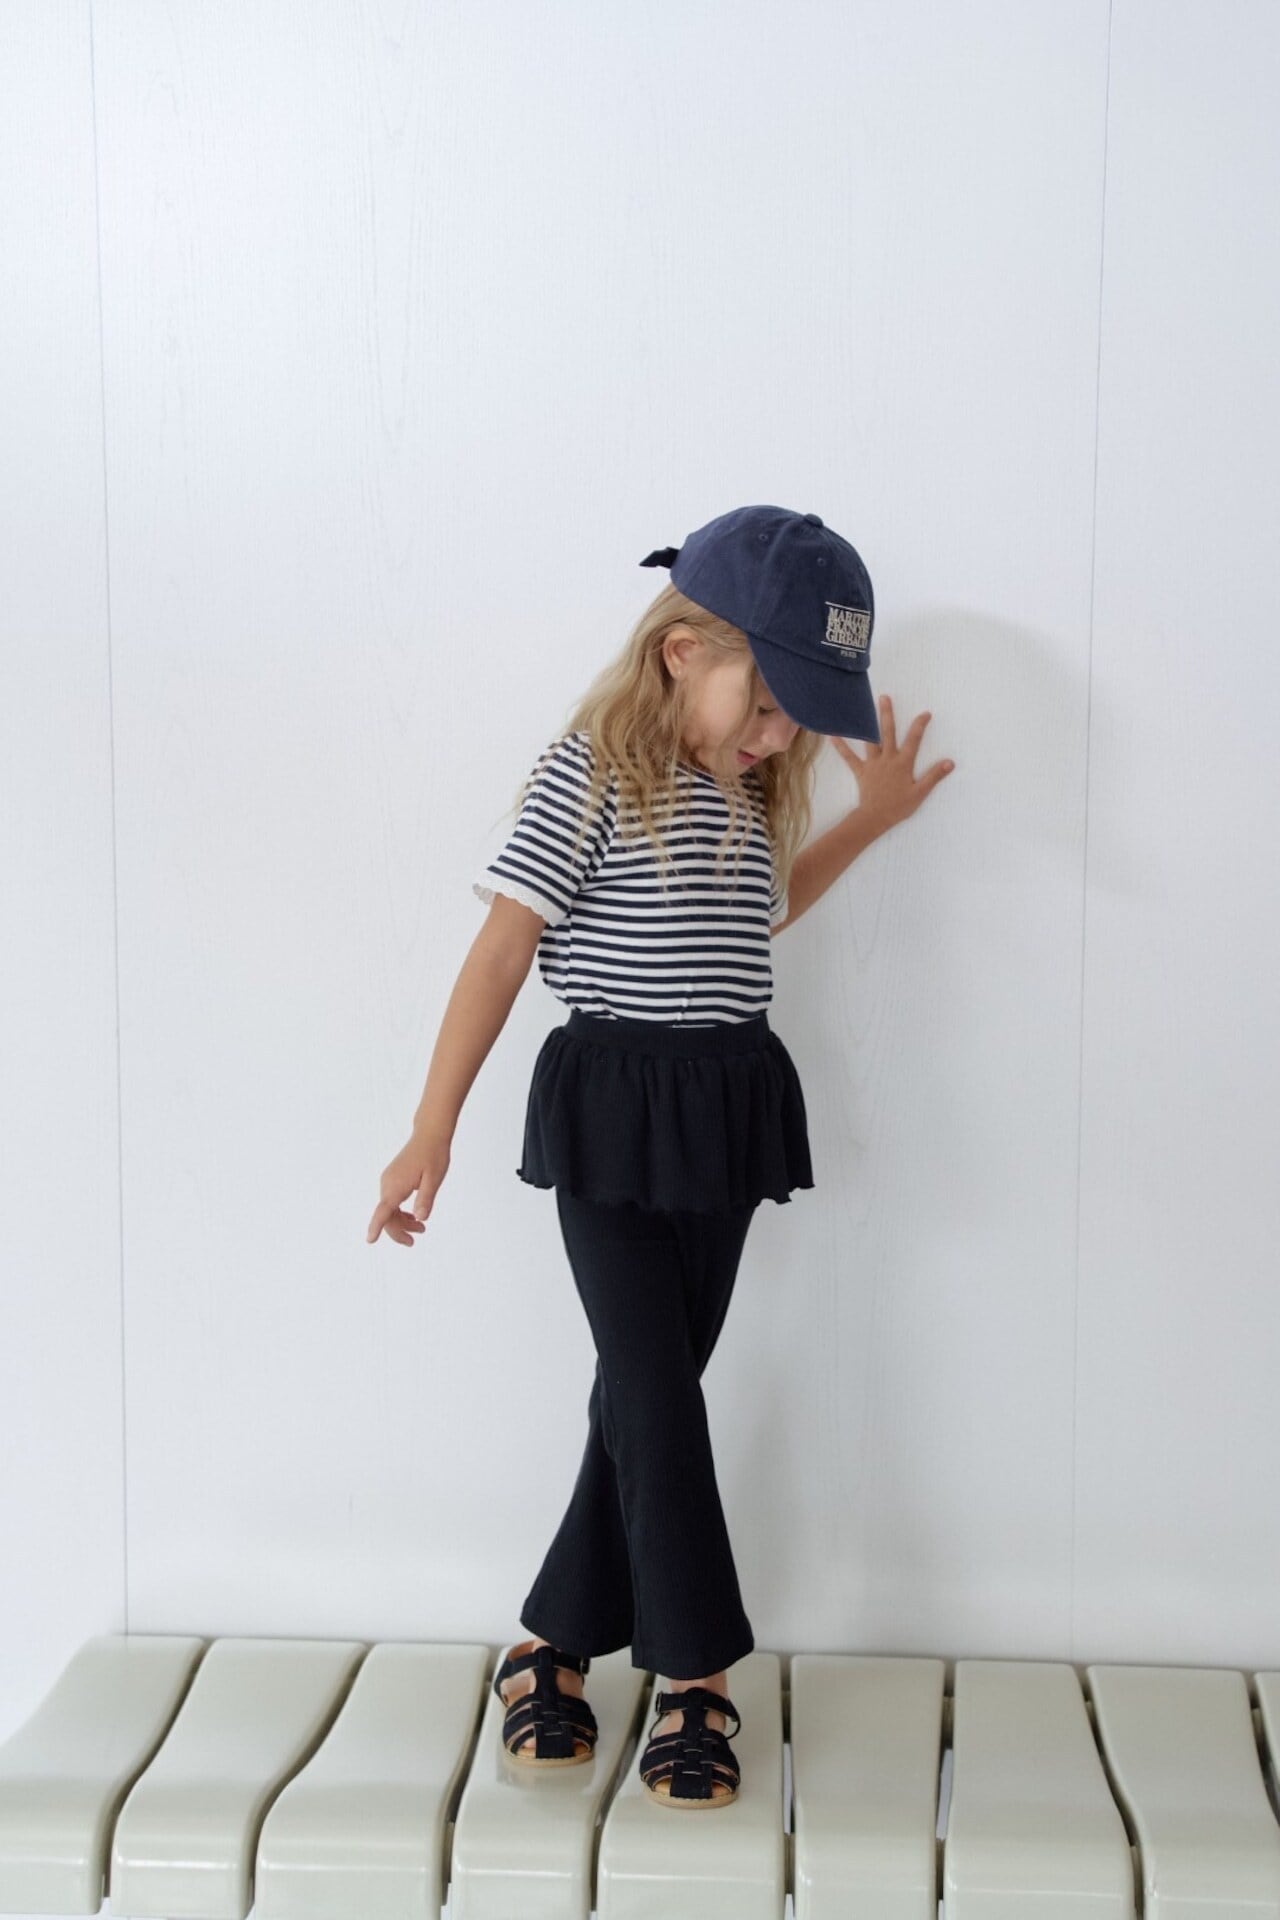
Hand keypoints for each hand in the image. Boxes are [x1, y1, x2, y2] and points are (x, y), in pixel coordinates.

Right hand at [366, 1131, 451, 1245]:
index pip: (383, 1211)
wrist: (429, 1135)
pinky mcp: (392, 1179)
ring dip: (402, 1222)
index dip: (376, 1227)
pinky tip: (412, 1215)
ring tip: (420, 1228)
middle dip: (399, 1230)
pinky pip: (391, 1201)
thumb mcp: (434, 1179)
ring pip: (389, 1209)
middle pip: (387, 1215)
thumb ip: (425, 1199)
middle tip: (415, 1239)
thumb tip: (420, 1218)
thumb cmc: (433, 1155)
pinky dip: (400, 1211)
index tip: (370, 1240)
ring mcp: (388, 1181)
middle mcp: (387, 1183)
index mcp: (396, 1185)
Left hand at [828, 694, 953, 830]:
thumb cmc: (899, 807)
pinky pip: (849, 758)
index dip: (920, 725)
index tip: (925, 713)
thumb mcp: (920, 792)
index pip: (914, 740)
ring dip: (867, 725)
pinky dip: (841, 747)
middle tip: (884, 697)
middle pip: (888, 733)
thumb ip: (934, 776)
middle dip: (887, 714)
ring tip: (862, 709)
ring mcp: (873, 764)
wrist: (876, 818)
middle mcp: (888, 759)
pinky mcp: (861, 771)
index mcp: (903, 763)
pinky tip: (832, 736)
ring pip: (871, 740)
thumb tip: (950, 762)